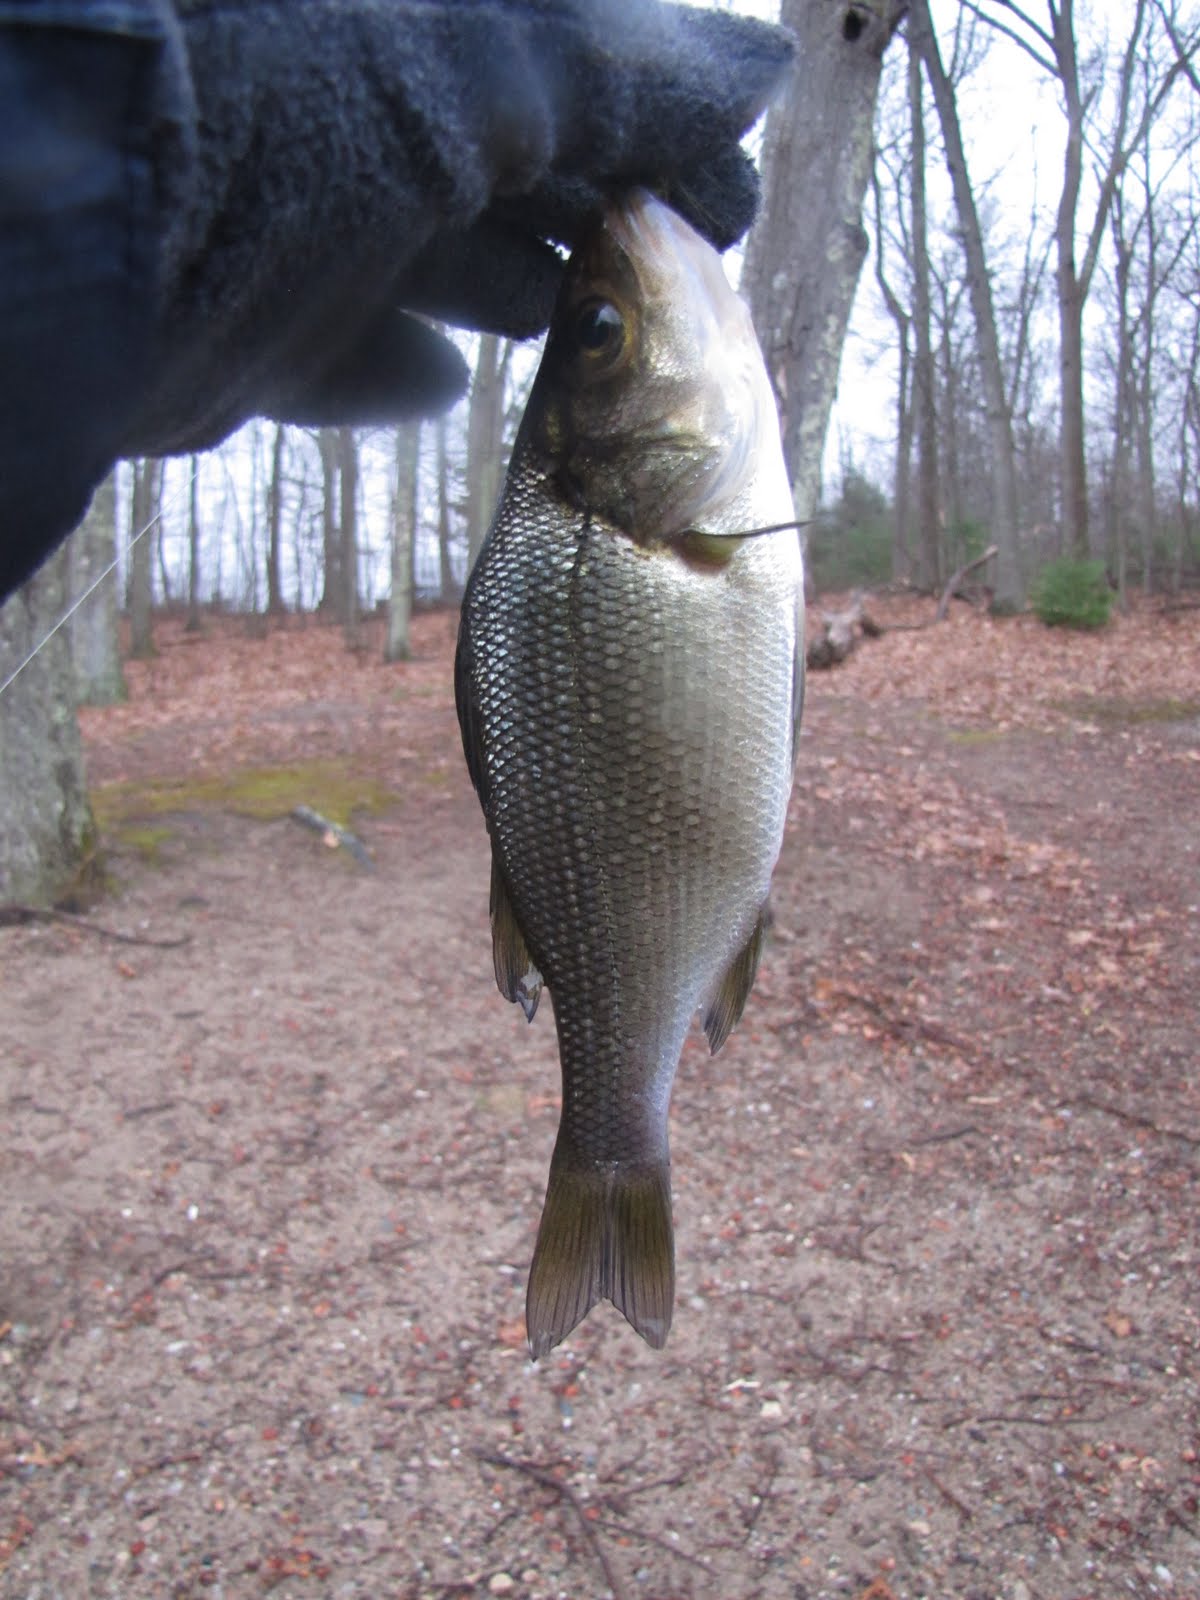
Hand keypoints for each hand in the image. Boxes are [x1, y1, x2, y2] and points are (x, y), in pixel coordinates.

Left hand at [126, 0, 794, 451]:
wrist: (67, 238)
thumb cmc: (284, 95)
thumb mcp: (483, 65)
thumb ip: (622, 70)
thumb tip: (760, 71)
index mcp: (415, 33)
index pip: (567, 71)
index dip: (655, 136)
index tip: (727, 209)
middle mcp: (348, 116)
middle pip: (503, 169)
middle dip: (588, 222)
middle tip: (675, 284)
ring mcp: (288, 225)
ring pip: (430, 261)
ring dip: (510, 290)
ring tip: (582, 319)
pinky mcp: (244, 333)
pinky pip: (340, 357)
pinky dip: (395, 372)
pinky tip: (443, 384)